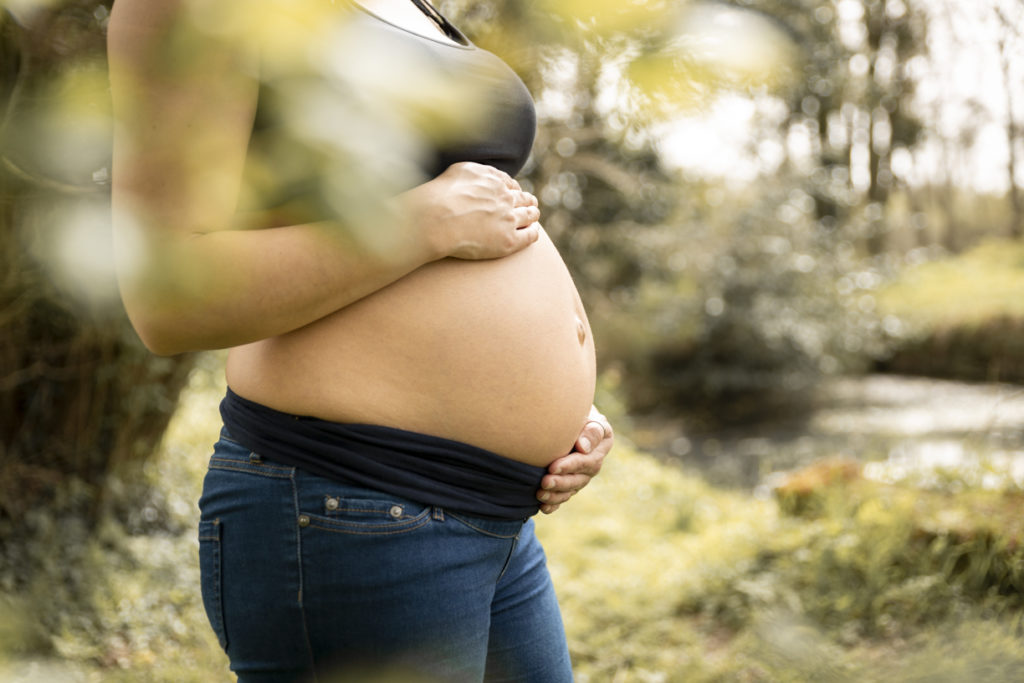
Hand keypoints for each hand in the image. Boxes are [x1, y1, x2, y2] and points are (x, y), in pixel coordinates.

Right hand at [408, 162, 540, 259]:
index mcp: (494, 180)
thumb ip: (476, 172)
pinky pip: (530, 236)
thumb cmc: (440, 196)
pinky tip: (532, 232)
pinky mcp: (509, 240)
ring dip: (532, 215)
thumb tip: (483, 175)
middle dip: (526, 201)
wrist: (437, 219)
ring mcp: (509, 219)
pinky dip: (533, 232)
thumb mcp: (460, 171)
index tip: (513, 195)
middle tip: (529, 206)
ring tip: (532, 219)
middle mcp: (505, 197)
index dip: (513, 190)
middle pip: (523, 198)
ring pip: (530, 215)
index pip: (511, 185)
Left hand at [537, 406, 612, 513]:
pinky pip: (564, 497)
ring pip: (572, 489)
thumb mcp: (586, 412)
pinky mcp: (570, 482)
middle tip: (543, 483)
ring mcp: (583, 474)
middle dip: (561, 482)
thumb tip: (583, 447)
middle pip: (580, 478)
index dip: (571, 466)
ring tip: (539, 494)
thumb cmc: (574, 408)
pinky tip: (543, 508)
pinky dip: (554, 504)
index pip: (588, 460)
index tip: (552, 466)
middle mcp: (594, 462)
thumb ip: (589, 429)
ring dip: (556, 495)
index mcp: (603, 444)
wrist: (565, 412)